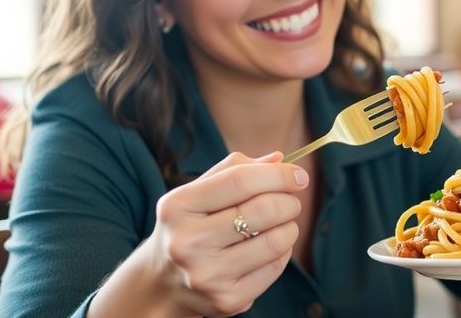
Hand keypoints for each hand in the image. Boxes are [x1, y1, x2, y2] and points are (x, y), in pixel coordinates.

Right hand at [141, 151, 307, 316]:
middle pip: (263, 210)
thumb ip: (235, 170)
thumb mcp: (198, 192)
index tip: (299, 175)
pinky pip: (276, 267)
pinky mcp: (227, 300)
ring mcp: (207, 275)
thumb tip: (280, 159)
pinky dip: (283, 252)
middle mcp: (188, 242)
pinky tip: (269, 247)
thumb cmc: (188, 226)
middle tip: (290, 201)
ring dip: (290, 227)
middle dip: (289, 202)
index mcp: (178, 206)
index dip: (279, 175)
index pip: (241, 180)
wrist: (161, 283)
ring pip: (276, 241)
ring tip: (281, 223)